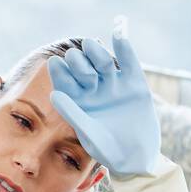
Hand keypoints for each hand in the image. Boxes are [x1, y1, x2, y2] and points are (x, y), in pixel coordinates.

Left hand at [47, 34, 160, 176]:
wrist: (137, 157)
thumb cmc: (107, 150)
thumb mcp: (88, 134)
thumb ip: (73, 113)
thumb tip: (54, 94)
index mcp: (78, 101)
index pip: (65, 80)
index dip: (60, 71)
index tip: (54, 63)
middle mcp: (94, 89)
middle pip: (82, 66)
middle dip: (79, 62)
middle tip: (77, 63)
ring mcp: (114, 84)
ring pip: (102, 60)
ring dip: (96, 52)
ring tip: (92, 48)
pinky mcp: (134, 83)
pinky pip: (128, 61)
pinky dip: (124, 47)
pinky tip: (119, 34)